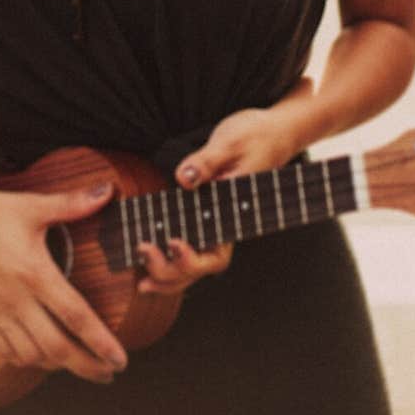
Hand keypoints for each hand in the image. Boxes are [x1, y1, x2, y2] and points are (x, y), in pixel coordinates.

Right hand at [0, 165, 127, 384]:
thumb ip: (71, 204)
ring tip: (78, 364)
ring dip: (58, 365)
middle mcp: (15, 300)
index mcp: (33, 272)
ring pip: (31, 356)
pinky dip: (26, 360)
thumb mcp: (31, 205)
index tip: (120, 359)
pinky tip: (39, 356)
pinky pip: (4, 352)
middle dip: (87, 366)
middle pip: (57, 348)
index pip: (75, 316)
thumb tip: (106, 190)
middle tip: (108, 374)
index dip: (101, 341)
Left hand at [137, 107, 300, 296]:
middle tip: (143, 250)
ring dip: (169, 277)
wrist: (272, 132)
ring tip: (142, 282)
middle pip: (202, 267)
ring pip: (195, 265)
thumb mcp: (230, 142)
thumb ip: (207, 161)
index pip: (216, 253)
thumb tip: (184, 178)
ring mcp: (216, 223)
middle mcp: (226, 225)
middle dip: (171, 270)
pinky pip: (188, 246)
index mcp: (235, 214)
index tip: (173, 243)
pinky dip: (169, 261)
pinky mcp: (205, 213)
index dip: (192, 258)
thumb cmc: (255, 136)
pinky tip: (147, 265)